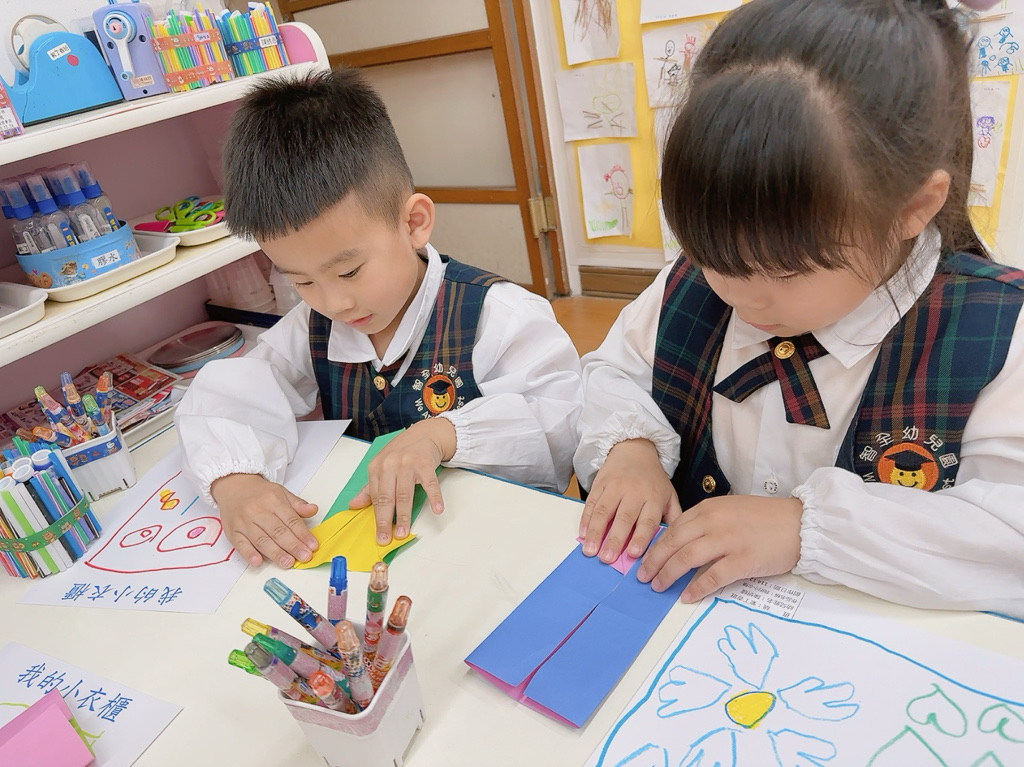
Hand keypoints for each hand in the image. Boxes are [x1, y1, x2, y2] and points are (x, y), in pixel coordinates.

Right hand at [211, 473, 318, 567]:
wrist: (233, 486)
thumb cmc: (260, 493)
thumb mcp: (281, 493)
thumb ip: (298, 504)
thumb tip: (313, 510)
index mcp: (273, 500)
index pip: (291, 520)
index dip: (303, 534)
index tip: (313, 546)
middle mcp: (258, 511)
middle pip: (277, 531)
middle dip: (293, 546)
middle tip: (304, 557)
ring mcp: (243, 522)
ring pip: (261, 540)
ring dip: (275, 553)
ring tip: (288, 563)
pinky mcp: (232, 531)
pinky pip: (240, 544)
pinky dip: (249, 553)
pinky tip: (258, 561)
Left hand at [348, 418, 455, 544]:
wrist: (423, 434)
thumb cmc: (401, 453)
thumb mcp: (381, 467)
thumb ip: (369, 488)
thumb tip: (353, 505)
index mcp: (376, 468)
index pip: (375, 497)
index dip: (377, 518)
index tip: (379, 534)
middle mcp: (390, 465)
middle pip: (387, 497)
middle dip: (386, 520)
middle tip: (387, 538)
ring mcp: (408, 464)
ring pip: (405, 494)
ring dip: (404, 515)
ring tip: (403, 532)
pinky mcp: (425, 464)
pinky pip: (430, 484)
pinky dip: (434, 497)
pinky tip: (437, 509)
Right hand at [579, 439, 681, 563]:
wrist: (634, 448)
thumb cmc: (652, 479)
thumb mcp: (669, 494)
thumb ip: (673, 518)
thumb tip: (675, 544)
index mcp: (653, 497)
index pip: (647, 520)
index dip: (640, 537)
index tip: (633, 554)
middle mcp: (634, 492)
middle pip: (623, 518)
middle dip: (614, 539)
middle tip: (607, 558)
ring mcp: (614, 487)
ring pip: (603, 511)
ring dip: (595, 532)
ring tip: (590, 550)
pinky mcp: (599, 483)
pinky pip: (591, 502)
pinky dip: (585, 519)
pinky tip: (582, 534)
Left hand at [636, 495, 802, 602]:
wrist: (800, 522)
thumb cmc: (766, 518)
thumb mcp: (730, 510)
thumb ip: (707, 522)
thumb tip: (683, 542)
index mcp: (709, 509)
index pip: (674, 528)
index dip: (656, 545)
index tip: (645, 558)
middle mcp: (713, 522)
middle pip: (674, 543)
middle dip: (654, 561)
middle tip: (643, 576)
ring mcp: (728, 541)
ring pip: (687, 559)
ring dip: (668, 575)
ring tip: (658, 587)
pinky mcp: (743, 560)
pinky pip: (713, 577)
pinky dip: (697, 588)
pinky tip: (687, 596)